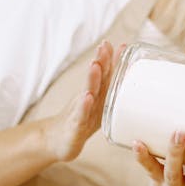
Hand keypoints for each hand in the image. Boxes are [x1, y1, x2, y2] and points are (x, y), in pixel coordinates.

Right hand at [43, 41, 121, 161]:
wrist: (57, 140)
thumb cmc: (82, 120)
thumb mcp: (98, 104)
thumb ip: (109, 86)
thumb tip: (127, 69)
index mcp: (96, 94)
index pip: (105, 74)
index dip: (111, 59)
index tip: (122, 45)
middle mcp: (87, 99)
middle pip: (95, 78)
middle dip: (100, 61)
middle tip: (104, 46)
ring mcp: (80, 112)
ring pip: (86, 93)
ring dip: (91, 79)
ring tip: (95, 65)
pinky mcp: (75, 127)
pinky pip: (80, 116)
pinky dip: (83, 106)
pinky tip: (87, 97)